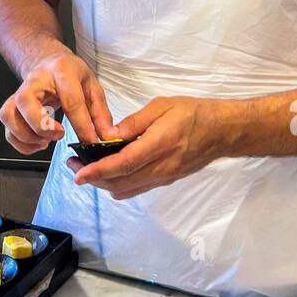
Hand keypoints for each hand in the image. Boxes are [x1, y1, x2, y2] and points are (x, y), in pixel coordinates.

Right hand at [0, 49, 117, 154]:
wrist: (46, 60)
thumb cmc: (69, 73)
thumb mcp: (91, 85)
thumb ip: (100, 112)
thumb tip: (108, 136)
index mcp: (61, 71)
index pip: (70, 101)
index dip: (81, 126)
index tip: (89, 142)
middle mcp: (35, 80)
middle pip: (25, 101)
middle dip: (41, 125)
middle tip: (58, 135)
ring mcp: (19, 92)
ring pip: (9, 115)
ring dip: (27, 135)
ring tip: (45, 142)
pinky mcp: (12, 105)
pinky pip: (6, 127)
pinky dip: (19, 142)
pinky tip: (37, 143)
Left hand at [71, 96, 227, 199]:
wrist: (222, 131)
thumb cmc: (192, 113)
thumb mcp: (162, 106)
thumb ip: (135, 122)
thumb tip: (110, 135)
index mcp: (160, 144)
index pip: (123, 164)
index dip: (98, 171)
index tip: (79, 173)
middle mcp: (162, 167)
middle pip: (121, 183)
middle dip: (94, 180)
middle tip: (74, 168)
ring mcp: (165, 177)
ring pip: (127, 190)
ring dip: (105, 184)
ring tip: (88, 170)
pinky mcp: (167, 180)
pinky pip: (137, 188)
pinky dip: (120, 184)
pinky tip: (111, 171)